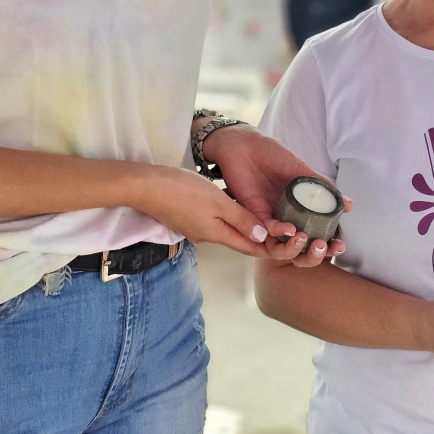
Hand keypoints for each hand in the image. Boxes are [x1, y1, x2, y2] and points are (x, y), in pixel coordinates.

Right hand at [133, 164, 269, 256]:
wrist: (146, 187)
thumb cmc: (182, 191)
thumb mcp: (218, 202)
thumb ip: (241, 219)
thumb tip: (263, 237)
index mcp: (217, 234)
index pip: (249, 247)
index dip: (268, 247)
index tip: (287, 242)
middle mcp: (206, 235)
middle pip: (238, 239)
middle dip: (257, 236)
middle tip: (277, 226)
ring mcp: (194, 227)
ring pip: (224, 228)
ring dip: (241, 223)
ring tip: (257, 212)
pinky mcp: (185, 218)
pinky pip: (212, 220)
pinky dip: (225, 215)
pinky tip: (228, 201)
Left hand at [201, 125, 349, 266]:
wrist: (244, 144)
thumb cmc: (272, 155)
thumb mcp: (301, 171)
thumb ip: (323, 187)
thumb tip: (349, 204)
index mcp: (299, 209)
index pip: (316, 233)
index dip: (329, 243)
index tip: (340, 244)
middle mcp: (285, 217)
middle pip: (301, 246)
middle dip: (314, 253)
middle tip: (326, 247)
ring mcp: (269, 218)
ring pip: (282, 246)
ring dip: (295, 248)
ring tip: (306, 239)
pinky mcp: (253, 215)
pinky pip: (266, 231)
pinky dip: (278, 232)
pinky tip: (289, 228)